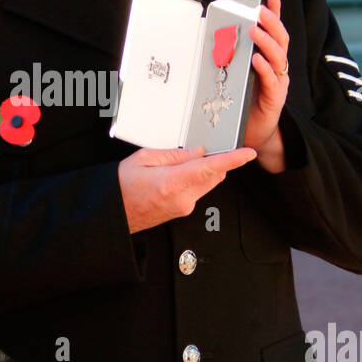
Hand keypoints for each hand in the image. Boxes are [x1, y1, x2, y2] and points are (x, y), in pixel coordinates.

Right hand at [118, 143, 256, 233]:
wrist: (113, 214)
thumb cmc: (121, 187)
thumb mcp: (143, 159)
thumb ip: (174, 155)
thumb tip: (197, 151)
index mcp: (171, 183)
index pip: (209, 168)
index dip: (232, 159)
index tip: (248, 153)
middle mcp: (182, 198)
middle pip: (214, 176)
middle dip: (215, 160)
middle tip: (205, 147)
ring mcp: (184, 207)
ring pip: (207, 183)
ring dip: (204, 170)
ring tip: (182, 162)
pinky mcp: (183, 211)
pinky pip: (198, 191)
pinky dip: (195, 179)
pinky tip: (177, 174)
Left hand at [242, 0, 288, 170]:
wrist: (253, 134)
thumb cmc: (243, 103)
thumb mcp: (237, 74)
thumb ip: (233, 56)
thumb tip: (218, 36)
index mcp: (269, 59)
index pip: (274, 31)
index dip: (275, 12)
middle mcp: (277, 68)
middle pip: (280, 40)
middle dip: (272, 22)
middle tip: (260, 10)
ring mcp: (278, 82)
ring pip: (278, 57)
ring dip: (266, 42)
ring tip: (255, 30)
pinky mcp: (275, 99)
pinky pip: (272, 81)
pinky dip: (264, 69)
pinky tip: (256, 60)